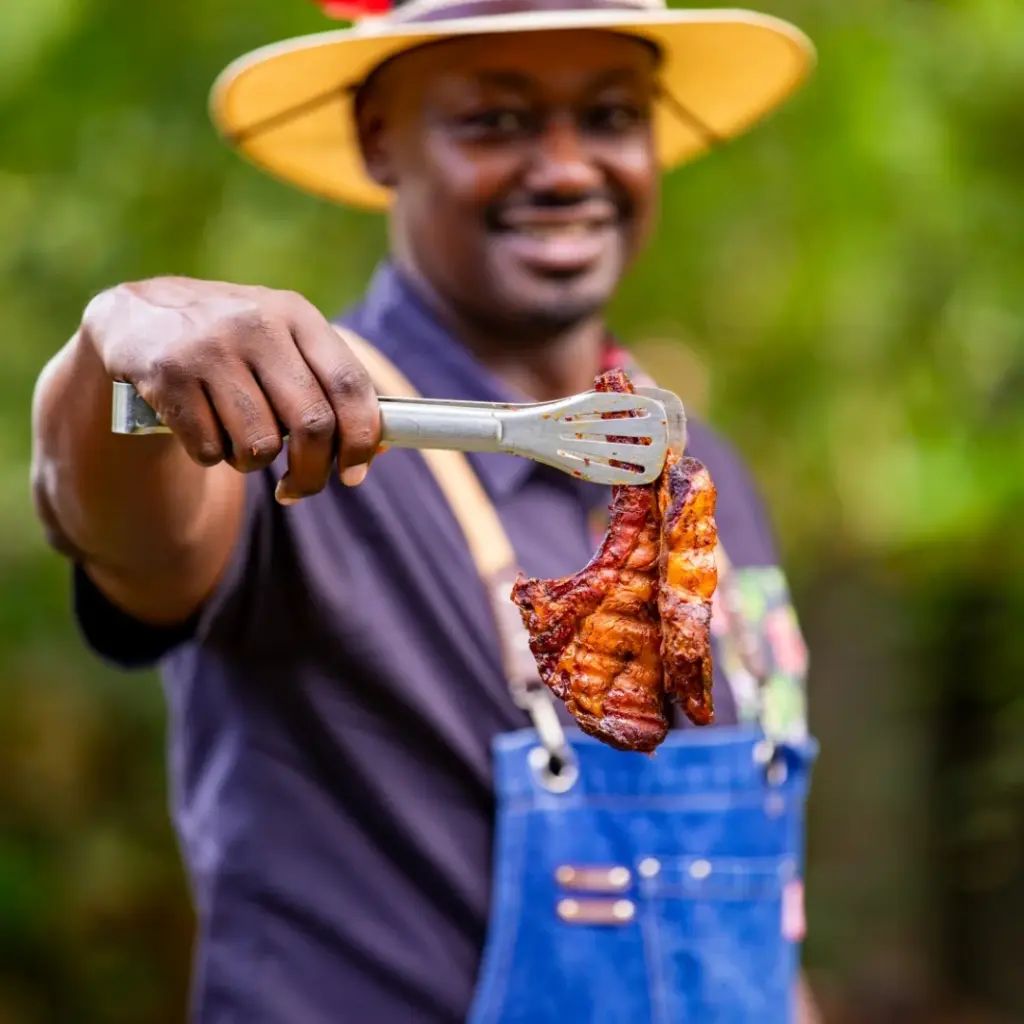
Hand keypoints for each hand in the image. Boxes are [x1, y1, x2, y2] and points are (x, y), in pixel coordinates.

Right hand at [83, 277, 380, 502]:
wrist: (137, 316)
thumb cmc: (233, 345)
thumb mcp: (282, 344)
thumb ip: (327, 388)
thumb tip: (376, 452)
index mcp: (296, 314)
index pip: (349, 384)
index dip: (361, 438)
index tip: (354, 474)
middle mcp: (256, 324)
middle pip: (312, 423)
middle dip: (312, 472)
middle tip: (299, 488)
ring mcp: (209, 348)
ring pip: (260, 445)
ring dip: (254, 462)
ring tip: (239, 439)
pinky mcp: (167, 374)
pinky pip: (211, 450)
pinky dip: (212, 456)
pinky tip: (203, 429)